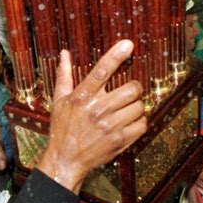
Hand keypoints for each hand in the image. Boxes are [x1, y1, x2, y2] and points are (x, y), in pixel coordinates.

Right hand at [39, 40, 146, 192]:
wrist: (66, 159)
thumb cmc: (62, 127)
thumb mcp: (59, 101)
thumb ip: (64, 76)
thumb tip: (64, 54)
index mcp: (81, 98)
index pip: (101, 72)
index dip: (115, 56)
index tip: (128, 44)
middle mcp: (96, 111)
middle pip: (130, 89)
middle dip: (134, 87)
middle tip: (129, 90)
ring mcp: (110, 127)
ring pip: (139, 106)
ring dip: (136, 105)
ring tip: (126, 109)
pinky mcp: (120, 141)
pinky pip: (142, 124)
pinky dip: (139, 121)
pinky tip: (128, 122)